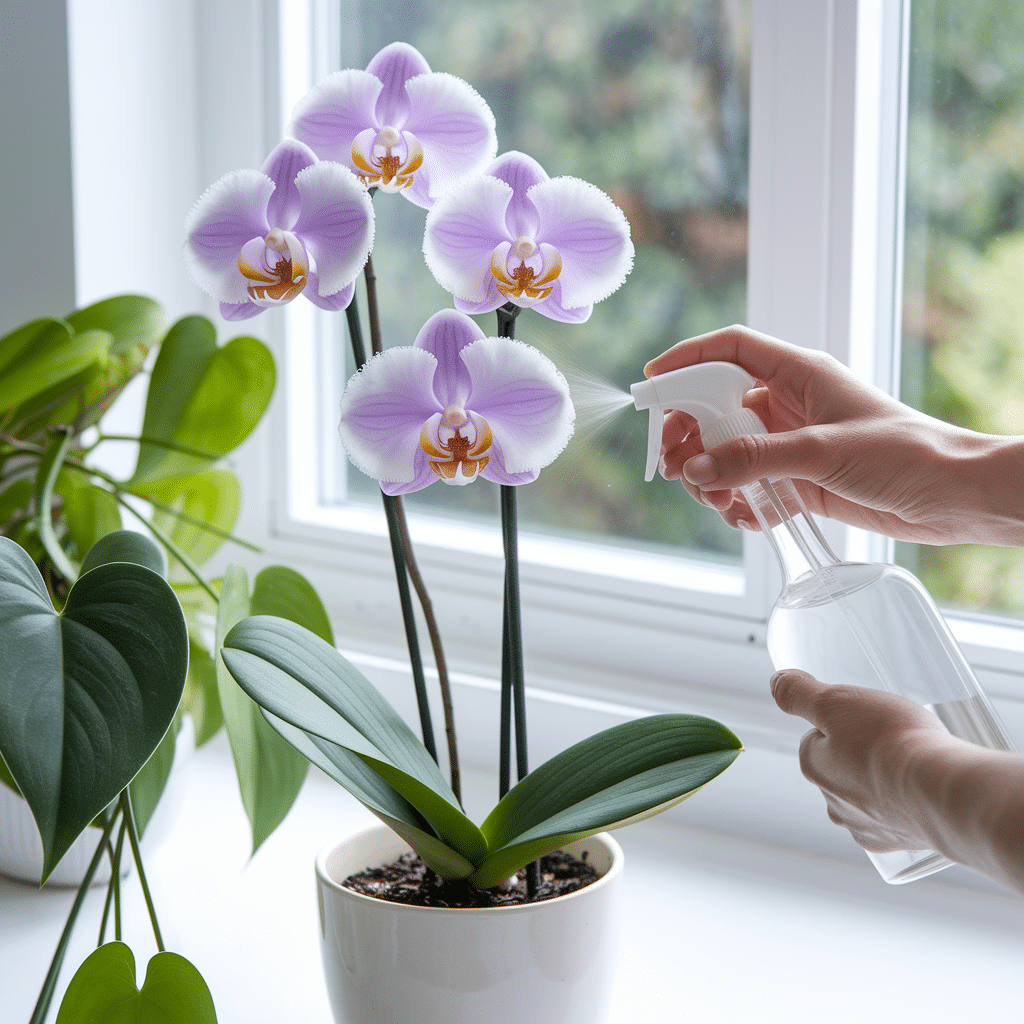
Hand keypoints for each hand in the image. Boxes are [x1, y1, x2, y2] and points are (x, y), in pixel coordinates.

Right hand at [645, 324, 1023, 546]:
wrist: (954, 497)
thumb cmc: (904, 453)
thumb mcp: (819, 451)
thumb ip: (751, 459)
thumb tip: (695, 470)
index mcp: (797, 374)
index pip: (728, 351)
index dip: (686, 361)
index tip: (650, 384)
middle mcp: (789, 404)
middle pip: (715, 408)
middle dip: (690, 437)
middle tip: (674, 465)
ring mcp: (792, 443)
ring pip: (727, 452)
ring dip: (713, 478)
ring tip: (720, 503)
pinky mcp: (800, 480)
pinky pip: (750, 486)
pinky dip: (741, 504)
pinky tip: (752, 518)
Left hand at [771, 668, 1023, 893]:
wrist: (945, 792)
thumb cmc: (892, 743)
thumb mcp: (835, 700)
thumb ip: (799, 692)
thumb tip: (777, 684)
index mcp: (814, 767)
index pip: (819, 735)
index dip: (845, 720)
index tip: (868, 718)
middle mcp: (833, 803)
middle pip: (845, 766)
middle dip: (866, 751)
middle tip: (896, 738)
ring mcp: (867, 828)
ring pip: (872, 794)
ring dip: (889, 779)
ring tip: (916, 764)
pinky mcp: (901, 844)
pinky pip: (900, 819)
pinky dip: (911, 805)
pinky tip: (927, 791)